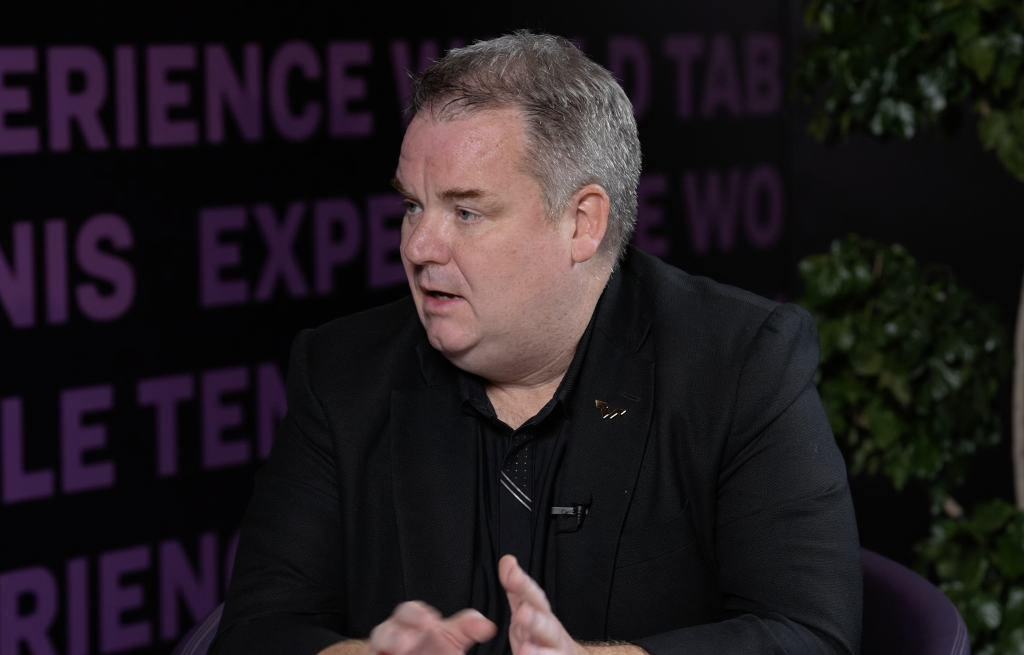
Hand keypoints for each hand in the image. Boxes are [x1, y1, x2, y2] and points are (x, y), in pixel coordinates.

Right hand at [367, 601, 496, 654]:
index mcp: (412, 624)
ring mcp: (385, 654)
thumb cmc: (437, 653)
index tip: (431, 620)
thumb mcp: (454, 639)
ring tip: (402, 648)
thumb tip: (488, 626)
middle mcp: (394, 639)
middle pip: (384, 631)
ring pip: (376, 648)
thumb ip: (469, 628)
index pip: (407, 612)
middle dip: (395, 634)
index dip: (416, 614)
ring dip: (388, 645)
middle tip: (410, 641)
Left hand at [500, 555, 584, 654]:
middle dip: (535, 620)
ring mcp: (555, 652)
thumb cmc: (543, 635)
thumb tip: (507, 562)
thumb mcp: (529, 610)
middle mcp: (551, 634)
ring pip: (551, 652)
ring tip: (526, 652)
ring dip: (540, 652)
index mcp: (541, 616)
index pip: (532, 597)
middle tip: (522, 614)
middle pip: (546, 625)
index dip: (521, 583)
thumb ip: (517, 588)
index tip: (509, 569)